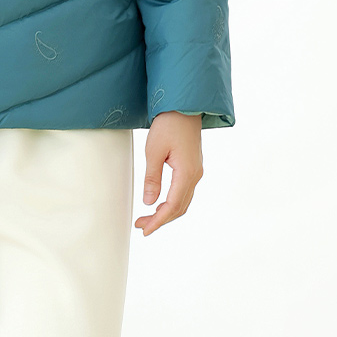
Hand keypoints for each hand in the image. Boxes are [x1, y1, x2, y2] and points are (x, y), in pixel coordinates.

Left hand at [134, 111, 202, 235]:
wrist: (184, 107)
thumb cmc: (168, 125)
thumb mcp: (154, 151)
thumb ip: (152, 178)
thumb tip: (149, 202)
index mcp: (186, 173)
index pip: (173, 206)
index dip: (158, 221)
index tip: (145, 229)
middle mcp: (195, 175)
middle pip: (179, 208)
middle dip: (161, 220)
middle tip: (141, 225)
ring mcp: (196, 172)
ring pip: (183, 201)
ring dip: (166, 212)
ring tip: (147, 217)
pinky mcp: (192, 167)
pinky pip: (184, 192)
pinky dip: (172, 202)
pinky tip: (159, 203)